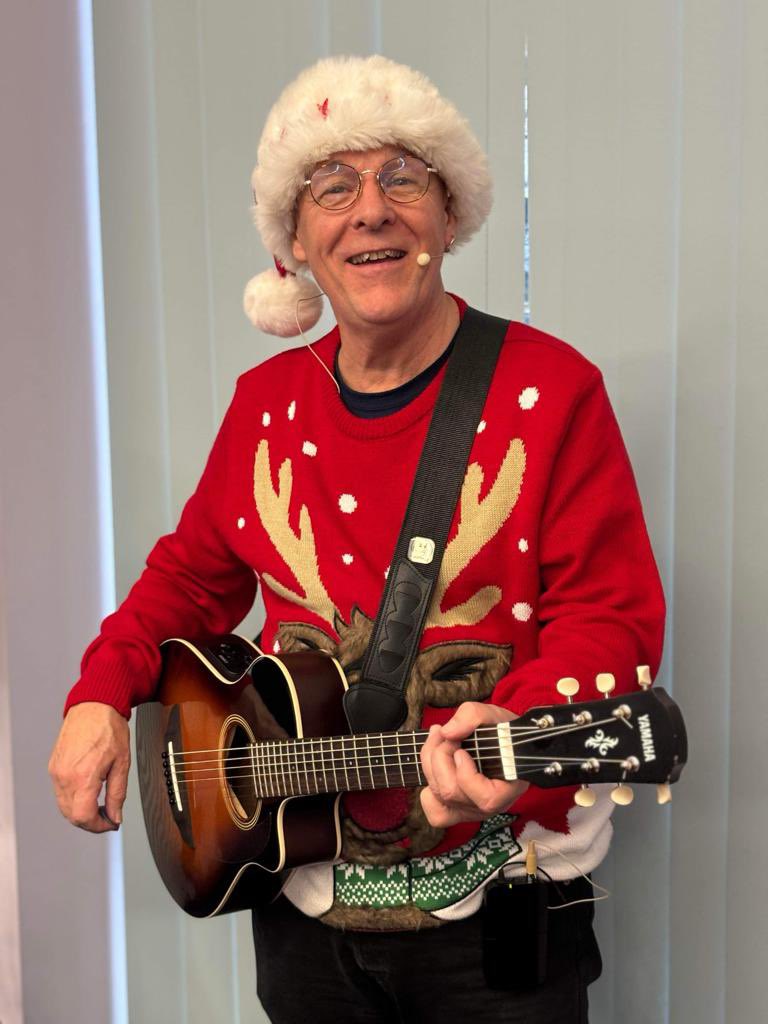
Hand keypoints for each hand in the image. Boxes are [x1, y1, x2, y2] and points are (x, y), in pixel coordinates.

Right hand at [49, 702, 130, 832]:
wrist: (95, 705)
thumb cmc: (109, 728)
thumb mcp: (122, 763)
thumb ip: (117, 794)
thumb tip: (115, 816)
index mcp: (83, 776)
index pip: (83, 817)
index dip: (98, 826)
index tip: (110, 823)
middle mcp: (65, 776)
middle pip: (71, 815)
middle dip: (90, 821)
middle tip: (107, 816)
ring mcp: (56, 771)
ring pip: (64, 806)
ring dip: (81, 811)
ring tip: (99, 804)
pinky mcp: (53, 766)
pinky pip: (60, 792)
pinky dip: (73, 798)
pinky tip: (88, 791)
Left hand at [419, 702, 527, 827]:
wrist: (502, 741)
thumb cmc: (500, 731)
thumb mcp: (491, 714)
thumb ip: (471, 716)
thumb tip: (447, 732)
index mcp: (508, 788)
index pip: (486, 798)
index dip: (466, 773)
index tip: (462, 750)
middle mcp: (490, 806)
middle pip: (452, 793)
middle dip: (440, 757)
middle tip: (446, 736)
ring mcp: (472, 810)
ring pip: (439, 797)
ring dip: (430, 764)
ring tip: (438, 742)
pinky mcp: (458, 811)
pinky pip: (436, 814)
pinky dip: (428, 791)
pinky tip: (435, 769)